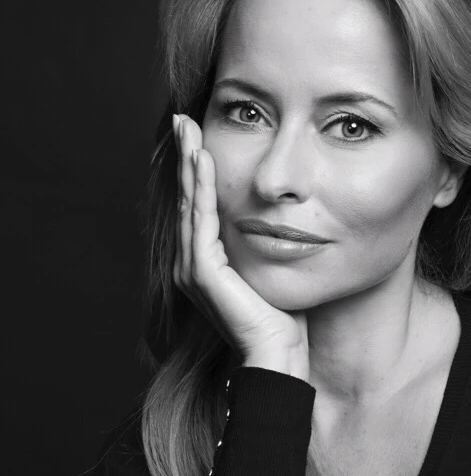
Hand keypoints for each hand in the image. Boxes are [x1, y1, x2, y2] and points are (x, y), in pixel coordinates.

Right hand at [173, 114, 308, 369]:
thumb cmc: (282, 318)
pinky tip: (202, 161)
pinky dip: (200, 188)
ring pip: (189, 203)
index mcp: (206, 262)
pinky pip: (200, 220)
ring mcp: (193, 268)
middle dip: (185, 158)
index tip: (196, 137)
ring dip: (188, 164)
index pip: (198, 206)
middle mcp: (192, 263)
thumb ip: (266, 243)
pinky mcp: (202, 273)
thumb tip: (283, 217)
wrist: (278, 355)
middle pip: (186, 198)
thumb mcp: (272, 268)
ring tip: (187, 129)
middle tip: (182, 120)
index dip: (196, 171)